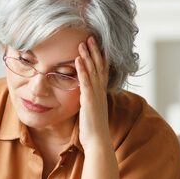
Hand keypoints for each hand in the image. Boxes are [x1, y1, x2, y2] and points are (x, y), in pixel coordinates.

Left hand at [75, 36, 111, 152]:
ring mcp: (95, 95)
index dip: (99, 57)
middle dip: (94, 51)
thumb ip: (88, 100)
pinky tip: (77, 60)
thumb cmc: (92, 128)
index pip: (102, 70)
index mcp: (100, 93)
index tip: (95, 45)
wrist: (97, 141)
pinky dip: (82, 70)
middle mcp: (100, 91)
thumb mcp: (91, 110)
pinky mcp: (89, 100)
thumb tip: (85, 96)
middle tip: (90, 37)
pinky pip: (86, 82)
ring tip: (82, 43)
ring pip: (93, 71)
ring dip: (88, 56)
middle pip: (99, 66)